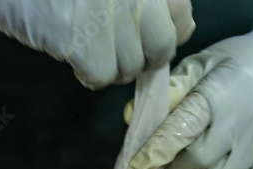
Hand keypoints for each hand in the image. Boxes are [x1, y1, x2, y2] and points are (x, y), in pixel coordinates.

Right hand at [0, 0, 194, 88]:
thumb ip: (142, 1)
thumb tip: (182, 30)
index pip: (182, 17)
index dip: (164, 33)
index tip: (141, 35)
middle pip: (162, 47)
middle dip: (140, 57)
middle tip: (109, 49)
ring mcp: (112, 13)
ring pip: (133, 66)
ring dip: (111, 67)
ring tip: (84, 45)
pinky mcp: (86, 38)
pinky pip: (104, 77)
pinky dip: (89, 74)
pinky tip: (70, 54)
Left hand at [127, 1, 252, 168]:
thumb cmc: (231, 67)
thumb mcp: (198, 67)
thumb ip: (166, 93)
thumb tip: (132, 118)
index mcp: (218, 91)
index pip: (181, 128)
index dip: (156, 152)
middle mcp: (243, 118)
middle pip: (198, 160)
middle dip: (179, 161)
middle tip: (179, 150)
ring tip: (207, 153)